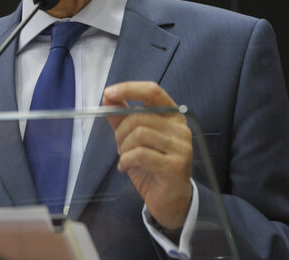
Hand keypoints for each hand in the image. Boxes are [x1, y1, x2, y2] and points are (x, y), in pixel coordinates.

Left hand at [103, 81, 192, 230]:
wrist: (171, 200)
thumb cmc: (152, 165)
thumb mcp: (134, 138)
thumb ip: (122, 117)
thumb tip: (107, 97)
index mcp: (172, 115)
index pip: (152, 91)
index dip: (129, 89)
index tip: (108, 93)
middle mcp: (180, 127)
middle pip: (139, 116)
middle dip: (120, 132)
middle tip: (119, 146)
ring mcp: (181, 147)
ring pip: (139, 134)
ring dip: (123, 148)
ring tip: (125, 158)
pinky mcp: (175, 166)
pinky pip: (140, 154)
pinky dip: (126, 160)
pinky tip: (126, 167)